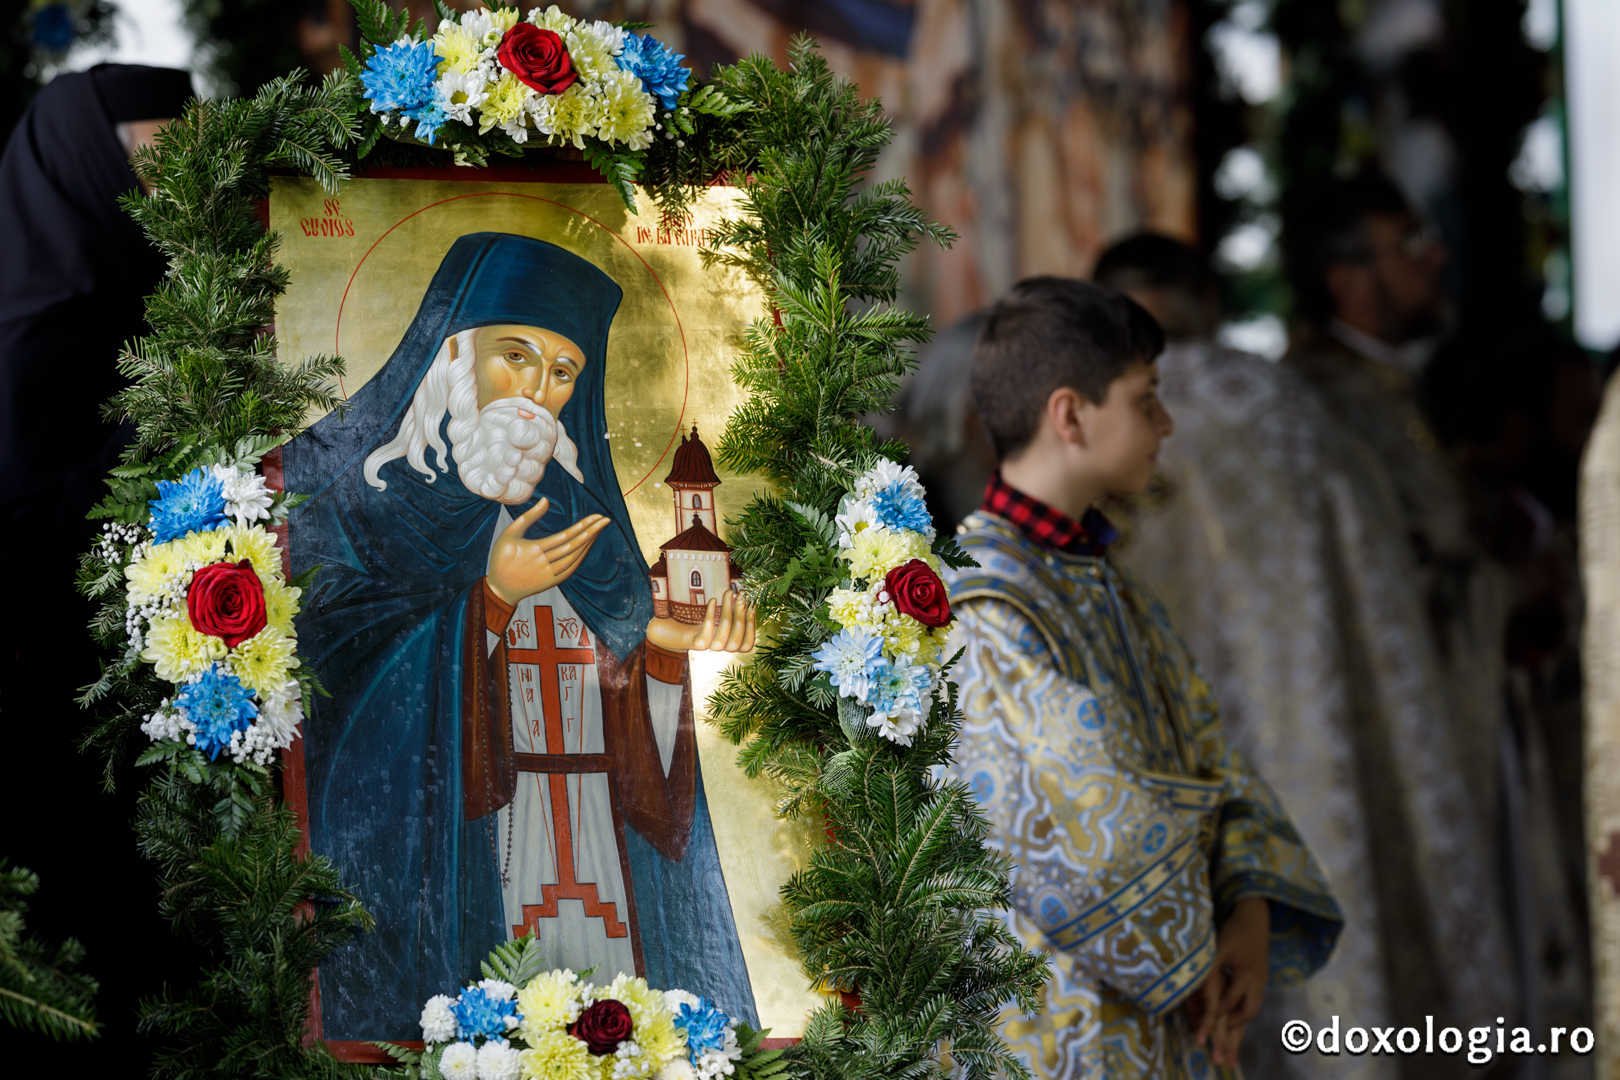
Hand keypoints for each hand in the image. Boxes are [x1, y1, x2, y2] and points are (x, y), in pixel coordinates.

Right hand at [486, 498, 609, 605]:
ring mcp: (549, 574)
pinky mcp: (552, 583)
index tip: (596, 516)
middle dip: (591, 532)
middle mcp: (544, 563)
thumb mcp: (509, 534)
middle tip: (605, 520)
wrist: (500, 589)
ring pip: (574, 558)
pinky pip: (571, 569)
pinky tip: (588, 547)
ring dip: (588, 544)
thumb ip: (528, 517)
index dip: (582, 526)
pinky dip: (581, 557)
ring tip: (598, 530)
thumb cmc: (502, 558)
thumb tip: (545, 499)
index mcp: (534, 549)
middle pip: (573, 546)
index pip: (564, 536)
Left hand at [644, 590, 756, 653]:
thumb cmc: (702, 617)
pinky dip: (710, 616)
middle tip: (741, 594)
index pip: (747, 644)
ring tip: (728, 592)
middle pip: (736, 641)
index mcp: (731, 644)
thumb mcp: (721, 614)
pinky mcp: (696, 644)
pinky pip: (705, 635)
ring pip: (722, 639)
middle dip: (741, 615)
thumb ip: (735, 610)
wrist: (675, 626)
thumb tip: (748, 595)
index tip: (752, 604)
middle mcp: (721, 649)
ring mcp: (708, 648)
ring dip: (727, 612)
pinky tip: (712, 600)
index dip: (751, 626)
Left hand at [1184, 896, 1269, 1066]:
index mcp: (1244, 974)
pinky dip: (1241, 1016)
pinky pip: (1251, 1003)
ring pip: (1249, 1011)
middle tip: (1220, 1056)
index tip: (1199, 1038)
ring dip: (1237, 1028)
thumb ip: (1206, 968)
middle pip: (1244, 1015)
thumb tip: (1186, 985)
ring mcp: (1260, 981)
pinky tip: (1233, 1026)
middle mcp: (1255, 982)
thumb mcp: (1217, 946)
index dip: (1211, 1021)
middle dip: (1230, 1036)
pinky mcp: (1259, 979)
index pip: (1225, 1004)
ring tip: (1227, 1049)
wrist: (1256, 916)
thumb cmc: (1233, 929)